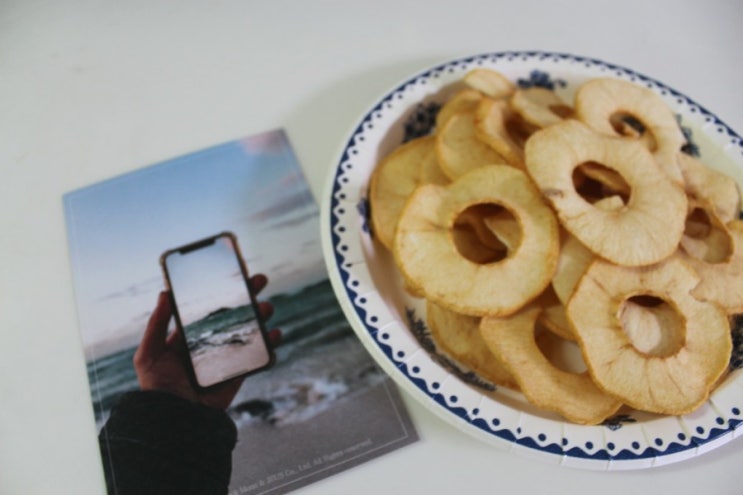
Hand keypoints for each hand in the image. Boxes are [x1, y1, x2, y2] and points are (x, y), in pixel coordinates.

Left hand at [132, 274, 279, 409]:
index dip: (222, 289)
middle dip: (248, 296)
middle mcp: (210, 343)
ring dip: (261, 317)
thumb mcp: (148, 354)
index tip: (235, 272)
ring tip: (267, 307)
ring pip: (249, 331)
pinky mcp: (239, 374)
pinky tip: (275, 334)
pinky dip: (271, 345)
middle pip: (233, 314)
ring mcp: (226, 358)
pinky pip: (259, 357)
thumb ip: (156, 324)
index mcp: (189, 335)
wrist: (175, 422)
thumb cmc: (158, 388)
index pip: (208, 306)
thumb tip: (165, 292)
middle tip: (259, 280)